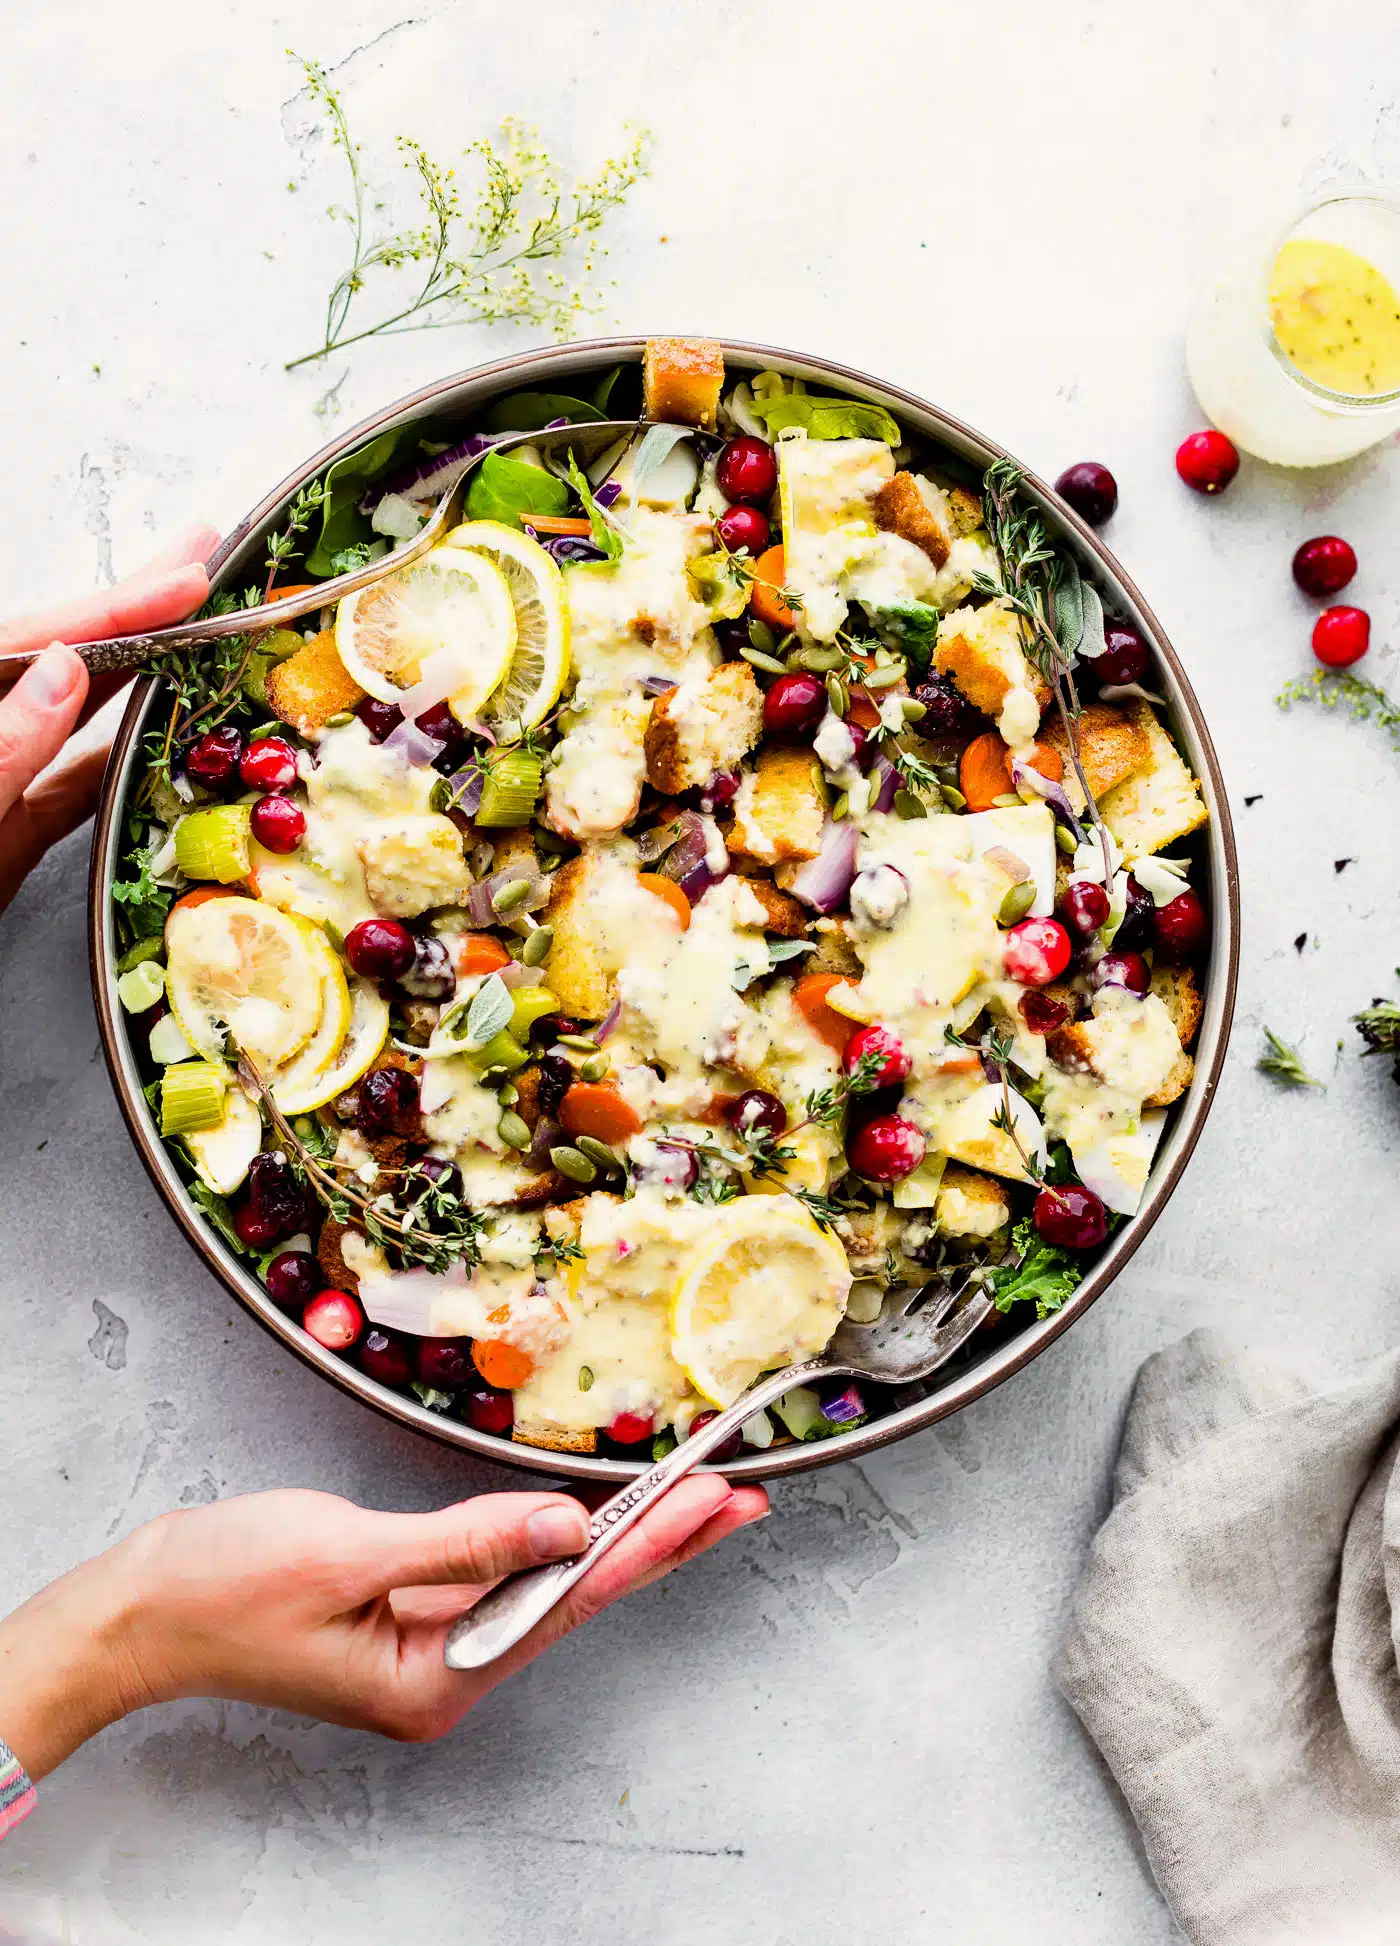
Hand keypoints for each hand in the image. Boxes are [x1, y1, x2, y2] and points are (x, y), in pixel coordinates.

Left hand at [0, 527, 218, 911]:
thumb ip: (1, 746)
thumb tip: (65, 673)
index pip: (38, 640)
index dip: (116, 607)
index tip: (185, 578)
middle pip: (60, 659)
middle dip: (134, 610)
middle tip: (200, 557)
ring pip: (72, 718)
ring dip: (138, 677)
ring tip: (195, 627)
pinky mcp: (2, 834)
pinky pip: (69, 788)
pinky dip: (116, 764)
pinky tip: (157, 743)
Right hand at [0, 1478, 766, 1778]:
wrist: (140, 1609)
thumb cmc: (223, 1587)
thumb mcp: (348, 1556)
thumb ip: (465, 1543)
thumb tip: (565, 1527)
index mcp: (432, 1683)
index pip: (565, 1603)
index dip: (646, 1546)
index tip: (709, 1504)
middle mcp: (444, 1675)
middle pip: (572, 1597)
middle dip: (657, 1542)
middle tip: (738, 1496)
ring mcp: (429, 1645)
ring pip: (544, 1582)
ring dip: (617, 1537)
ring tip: (693, 1499)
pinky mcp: (410, 1612)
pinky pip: (501, 1571)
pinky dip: (552, 1537)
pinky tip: (599, 1516)